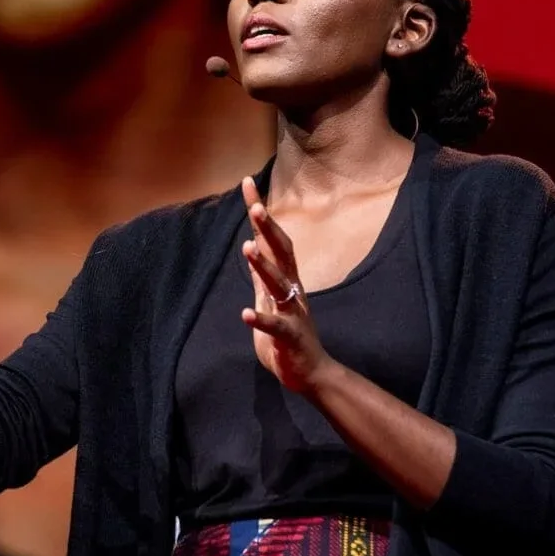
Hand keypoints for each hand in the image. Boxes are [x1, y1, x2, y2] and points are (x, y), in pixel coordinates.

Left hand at [239, 177, 336, 394]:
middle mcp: (292, 290)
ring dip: (264, 267)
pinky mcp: (290, 337)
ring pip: (279, 285)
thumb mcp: (269, 299)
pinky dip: (261, 319)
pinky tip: (245, 314)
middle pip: (282, 253)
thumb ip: (261, 275)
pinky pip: (276, 326)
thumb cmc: (287, 335)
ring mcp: (292, 312)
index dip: (259, 212)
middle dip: (268, 230)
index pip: (270, 239)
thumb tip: (251, 247)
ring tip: (248, 249)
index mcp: (285, 279)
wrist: (309, 372)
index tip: (246, 183)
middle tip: (254, 208)